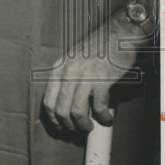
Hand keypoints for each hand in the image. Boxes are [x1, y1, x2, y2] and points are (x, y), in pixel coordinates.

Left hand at [42, 11, 144, 132]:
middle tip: (77, 130)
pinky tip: (107, 118)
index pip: (47, 100)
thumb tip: (65, 103)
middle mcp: (68, 73)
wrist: (116, 34)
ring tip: (90, 126)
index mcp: (58, 69)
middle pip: (60, 110)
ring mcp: (84, 77)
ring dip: (84, 125)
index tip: (60, 127)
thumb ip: (67, 78)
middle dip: (67, 126)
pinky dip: (103, 117)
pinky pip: (98, 107)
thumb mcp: (73, 61)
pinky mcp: (101, 80)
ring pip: (76, 112)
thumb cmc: (96, 49)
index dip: (53, 119)